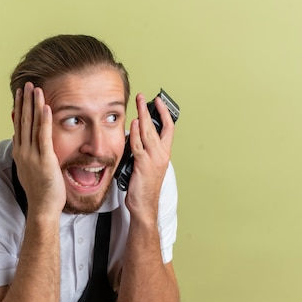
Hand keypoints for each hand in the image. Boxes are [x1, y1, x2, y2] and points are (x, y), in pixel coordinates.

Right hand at [12, 82, 65, 216]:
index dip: (20, 107)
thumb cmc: (41, 191)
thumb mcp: (30, 168)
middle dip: (25, 101)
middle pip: (23, 121)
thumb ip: (28, 153)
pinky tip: (45, 107)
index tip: (21, 93)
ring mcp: (32, 156)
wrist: (42, 208)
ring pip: (32, 125)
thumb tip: (24, 141)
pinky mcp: (45, 160)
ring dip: (34, 105)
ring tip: (36, 89)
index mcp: (20, 152)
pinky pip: (44, 137)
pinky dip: (44, 121)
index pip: (19, 125)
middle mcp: (23, 152)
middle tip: (27, 84)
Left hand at [124, 93, 174, 218]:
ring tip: (138, 104)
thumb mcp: (146, 165)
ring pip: (148, 133)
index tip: (157, 101)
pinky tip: (133, 124)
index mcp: (164, 154)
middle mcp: (161, 155)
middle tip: (143, 96)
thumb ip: (143, 150)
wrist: (144, 205)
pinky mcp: (143, 165)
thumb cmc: (143, 188)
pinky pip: (139, 145)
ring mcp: (153, 159)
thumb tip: (134, 136)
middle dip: (149, 109)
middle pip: (157, 126)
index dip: (164, 113)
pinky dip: (135, 133)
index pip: (168, 128)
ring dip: (142, 116)